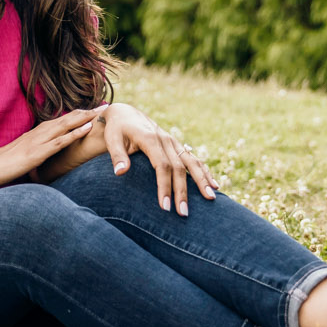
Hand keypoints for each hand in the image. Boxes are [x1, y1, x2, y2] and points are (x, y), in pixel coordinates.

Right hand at [0, 106, 108, 184]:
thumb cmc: (5, 163)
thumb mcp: (25, 154)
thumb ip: (37, 151)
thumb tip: (47, 156)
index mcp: (38, 133)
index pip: (62, 120)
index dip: (79, 114)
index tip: (95, 110)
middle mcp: (40, 132)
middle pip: (68, 118)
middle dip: (87, 111)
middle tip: (106, 105)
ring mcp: (39, 141)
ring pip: (67, 125)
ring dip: (85, 118)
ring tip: (101, 111)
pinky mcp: (38, 152)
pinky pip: (61, 141)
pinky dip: (76, 133)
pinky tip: (87, 128)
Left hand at [100, 103, 217, 214]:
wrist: (126, 113)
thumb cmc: (117, 129)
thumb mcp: (112, 139)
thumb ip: (117, 156)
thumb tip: (120, 173)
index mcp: (150, 139)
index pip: (161, 166)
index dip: (165, 186)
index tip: (165, 206)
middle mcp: (166, 140)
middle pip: (179, 168)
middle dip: (182, 192)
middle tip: (183, 213)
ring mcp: (174, 143)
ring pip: (191, 162)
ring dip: (202, 181)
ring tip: (211, 198)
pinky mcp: (177, 146)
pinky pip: (193, 159)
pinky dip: (204, 172)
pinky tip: (214, 185)